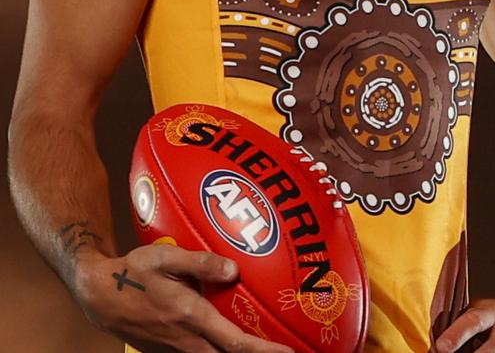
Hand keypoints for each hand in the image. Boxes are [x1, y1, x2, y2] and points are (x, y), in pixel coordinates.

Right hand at [74, 244, 293, 352]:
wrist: (98, 295)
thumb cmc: (133, 272)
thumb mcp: (164, 259)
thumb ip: (201, 263)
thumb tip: (233, 270)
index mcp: (191, 318)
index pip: (235, 343)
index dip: (264, 350)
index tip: (288, 352)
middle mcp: (186, 340)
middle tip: (283, 350)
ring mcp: (175, 350)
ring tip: (260, 345)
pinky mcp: (167, 351)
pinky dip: (218, 351)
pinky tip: (227, 342)